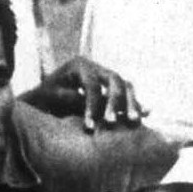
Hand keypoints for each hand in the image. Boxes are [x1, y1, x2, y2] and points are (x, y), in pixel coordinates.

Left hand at [25, 55, 144, 131]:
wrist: (45, 98)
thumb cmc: (46, 97)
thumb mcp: (55, 97)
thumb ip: (74, 100)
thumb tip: (97, 107)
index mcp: (80, 65)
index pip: (91, 85)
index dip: (92, 106)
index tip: (90, 126)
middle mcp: (96, 67)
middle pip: (114, 80)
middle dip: (116, 102)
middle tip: (112, 122)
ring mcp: (106, 76)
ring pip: (125, 85)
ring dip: (130, 103)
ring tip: (133, 120)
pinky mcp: (112, 88)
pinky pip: (128, 94)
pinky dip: (135, 103)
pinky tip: (147, 112)